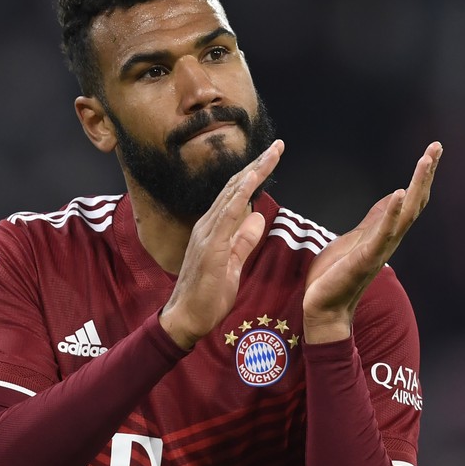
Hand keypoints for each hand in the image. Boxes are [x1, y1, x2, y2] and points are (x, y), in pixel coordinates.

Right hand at [160, 140, 284, 349]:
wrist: (186, 320)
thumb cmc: (207, 295)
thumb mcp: (233, 264)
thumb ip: (244, 241)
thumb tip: (258, 217)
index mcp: (215, 228)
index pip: (237, 194)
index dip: (255, 174)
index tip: (273, 157)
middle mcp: (208, 224)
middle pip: (235, 187)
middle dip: (258, 165)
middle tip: (279, 145)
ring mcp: (207, 233)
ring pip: (232, 194)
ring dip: (253, 172)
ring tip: (272, 155)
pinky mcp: (209, 246)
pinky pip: (227, 214)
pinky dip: (240, 194)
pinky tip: (252, 179)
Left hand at [303, 141, 442, 342]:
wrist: (322, 309)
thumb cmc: (335, 276)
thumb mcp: (356, 237)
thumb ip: (375, 220)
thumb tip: (391, 197)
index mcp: (384, 233)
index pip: (409, 200)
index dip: (421, 176)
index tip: (432, 152)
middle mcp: (388, 240)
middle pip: (414, 202)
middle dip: (426, 174)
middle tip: (436, 146)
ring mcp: (379, 249)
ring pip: (406, 214)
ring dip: (417, 186)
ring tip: (426, 160)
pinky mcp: (365, 259)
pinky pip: (382, 234)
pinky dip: (391, 213)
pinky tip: (398, 193)